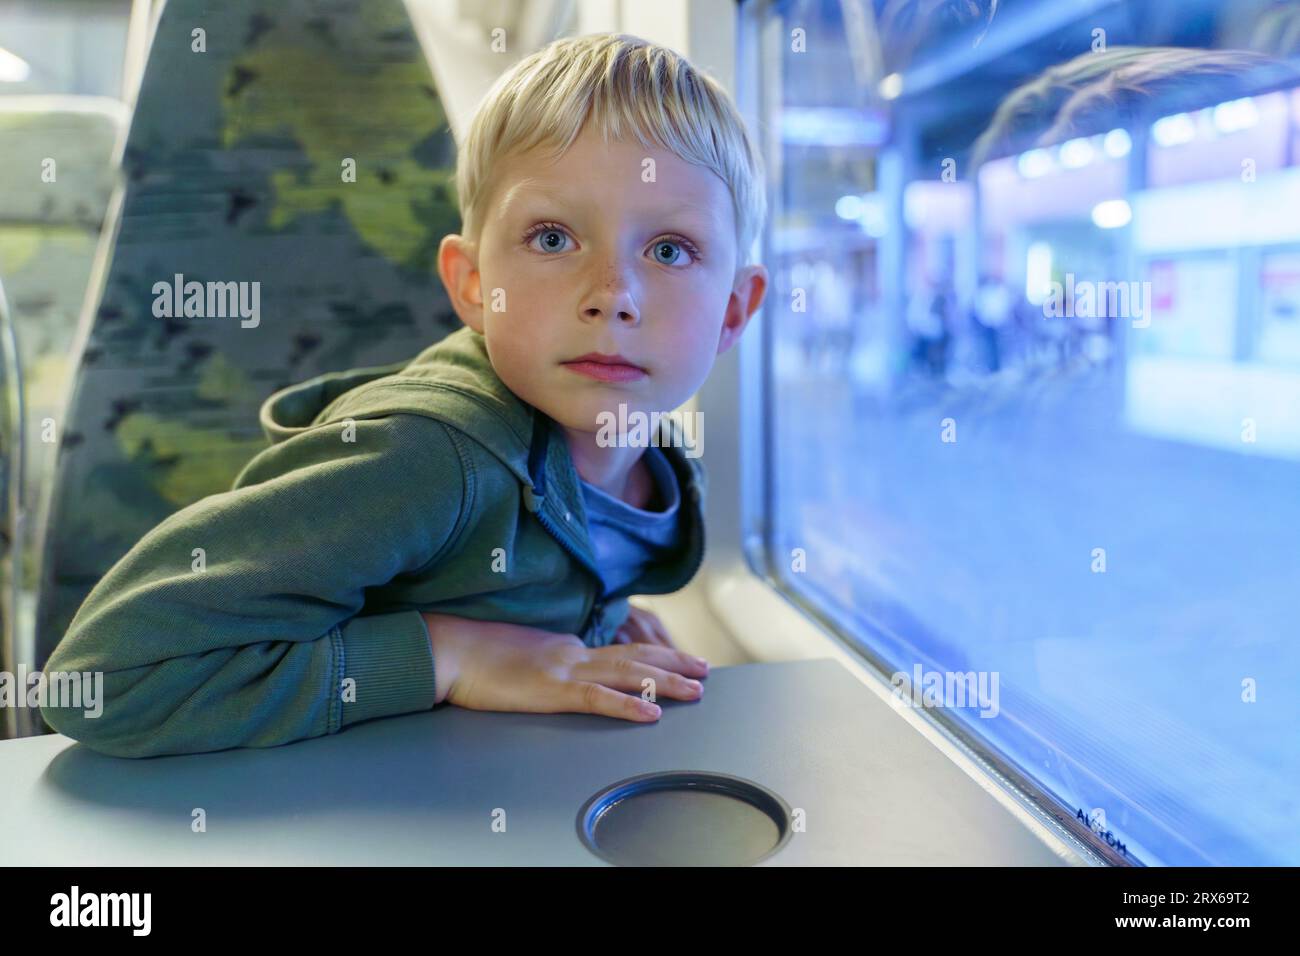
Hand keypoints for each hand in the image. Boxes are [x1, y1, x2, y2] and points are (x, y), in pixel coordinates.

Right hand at [421, 611, 708, 721]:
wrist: (449, 648)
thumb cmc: (474, 655)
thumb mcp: (520, 656)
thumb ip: (546, 662)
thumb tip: (561, 674)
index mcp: (566, 648)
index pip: (619, 652)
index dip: (653, 657)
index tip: (680, 662)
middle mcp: (572, 653)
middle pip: (635, 657)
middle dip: (675, 665)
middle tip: (706, 670)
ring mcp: (564, 670)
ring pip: (628, 675)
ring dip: (667, 683)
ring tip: (697, 689)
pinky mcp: (551, 690)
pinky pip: (598, 700)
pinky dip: (629, 706)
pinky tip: (652, 713)